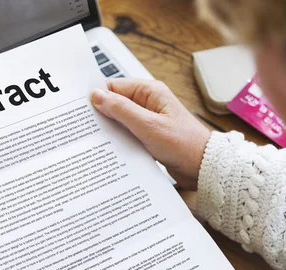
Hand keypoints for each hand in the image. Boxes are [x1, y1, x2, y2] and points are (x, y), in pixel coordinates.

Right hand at [91, 78, 210, 189]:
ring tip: (98, 141)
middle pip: (115, 104)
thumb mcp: (148, 126)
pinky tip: (112, 149)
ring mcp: (148, 120)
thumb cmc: (184, 144)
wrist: (203, 167)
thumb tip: (97, 96)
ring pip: (120, 121)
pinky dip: (120, 140)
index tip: (82, 110)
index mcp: (150, 91)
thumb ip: (121, 110)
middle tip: (87, 129)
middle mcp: (149, 103)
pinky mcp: (149, 135)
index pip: (114, 87)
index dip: (98, 98)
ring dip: (111, 130)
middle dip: (103, 116)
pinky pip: (128, 133)